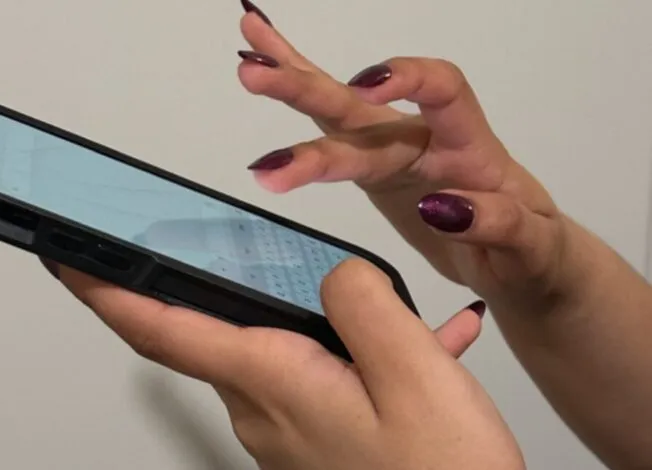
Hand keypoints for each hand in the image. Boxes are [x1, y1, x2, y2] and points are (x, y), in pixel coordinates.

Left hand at [46, 257, 523, 468]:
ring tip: (387, 306)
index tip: (68, 256)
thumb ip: (359, 300)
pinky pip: (321, 374)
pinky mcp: (317, 437)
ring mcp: (288, 429)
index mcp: (270, 382)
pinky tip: (416, 345)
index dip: (106, 289)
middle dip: (228, 285)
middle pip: (219, 328)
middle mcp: (264, 409)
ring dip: (324, 318)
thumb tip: (331, 274)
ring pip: (281, 347)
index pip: (160, 327)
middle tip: (243, 249)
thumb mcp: (411, 371)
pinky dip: (357, 351)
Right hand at [236, 5, 568, 305]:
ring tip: (245, 64)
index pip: (443, 90)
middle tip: (255, 76)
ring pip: (338, 114)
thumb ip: (499, 224)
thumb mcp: (535, 247)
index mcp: (471, 148)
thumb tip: (441, 206)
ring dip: (291, 88)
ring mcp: (395, 152)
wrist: (519, 261)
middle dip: (309, 90)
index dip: (405, 80)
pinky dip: (298, 106)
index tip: (363, 88)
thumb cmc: (534, 250)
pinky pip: (333, 135)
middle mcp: (425, 138)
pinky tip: (263, 69)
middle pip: (364, 106)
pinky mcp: (374, 170)